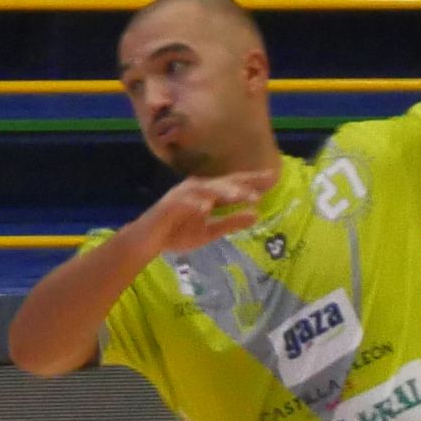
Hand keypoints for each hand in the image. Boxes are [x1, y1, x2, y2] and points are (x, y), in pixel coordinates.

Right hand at [148, 163, 281, 249]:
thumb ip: (231, 223)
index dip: (252, 181)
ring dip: (224, 191)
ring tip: (241, 195)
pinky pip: (184, 203)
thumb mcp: (209, 232)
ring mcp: (182, 195)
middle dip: (244, 182)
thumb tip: (257, 216)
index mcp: (207, 193)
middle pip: (224, 182)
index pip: (233, 184)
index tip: (274, 179)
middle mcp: (197, 188)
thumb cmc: (176, 234)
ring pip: (207, 189)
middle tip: (266, 182)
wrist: (146, 241)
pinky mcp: (169, 206)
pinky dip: (194, 204)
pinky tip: (206, 207)